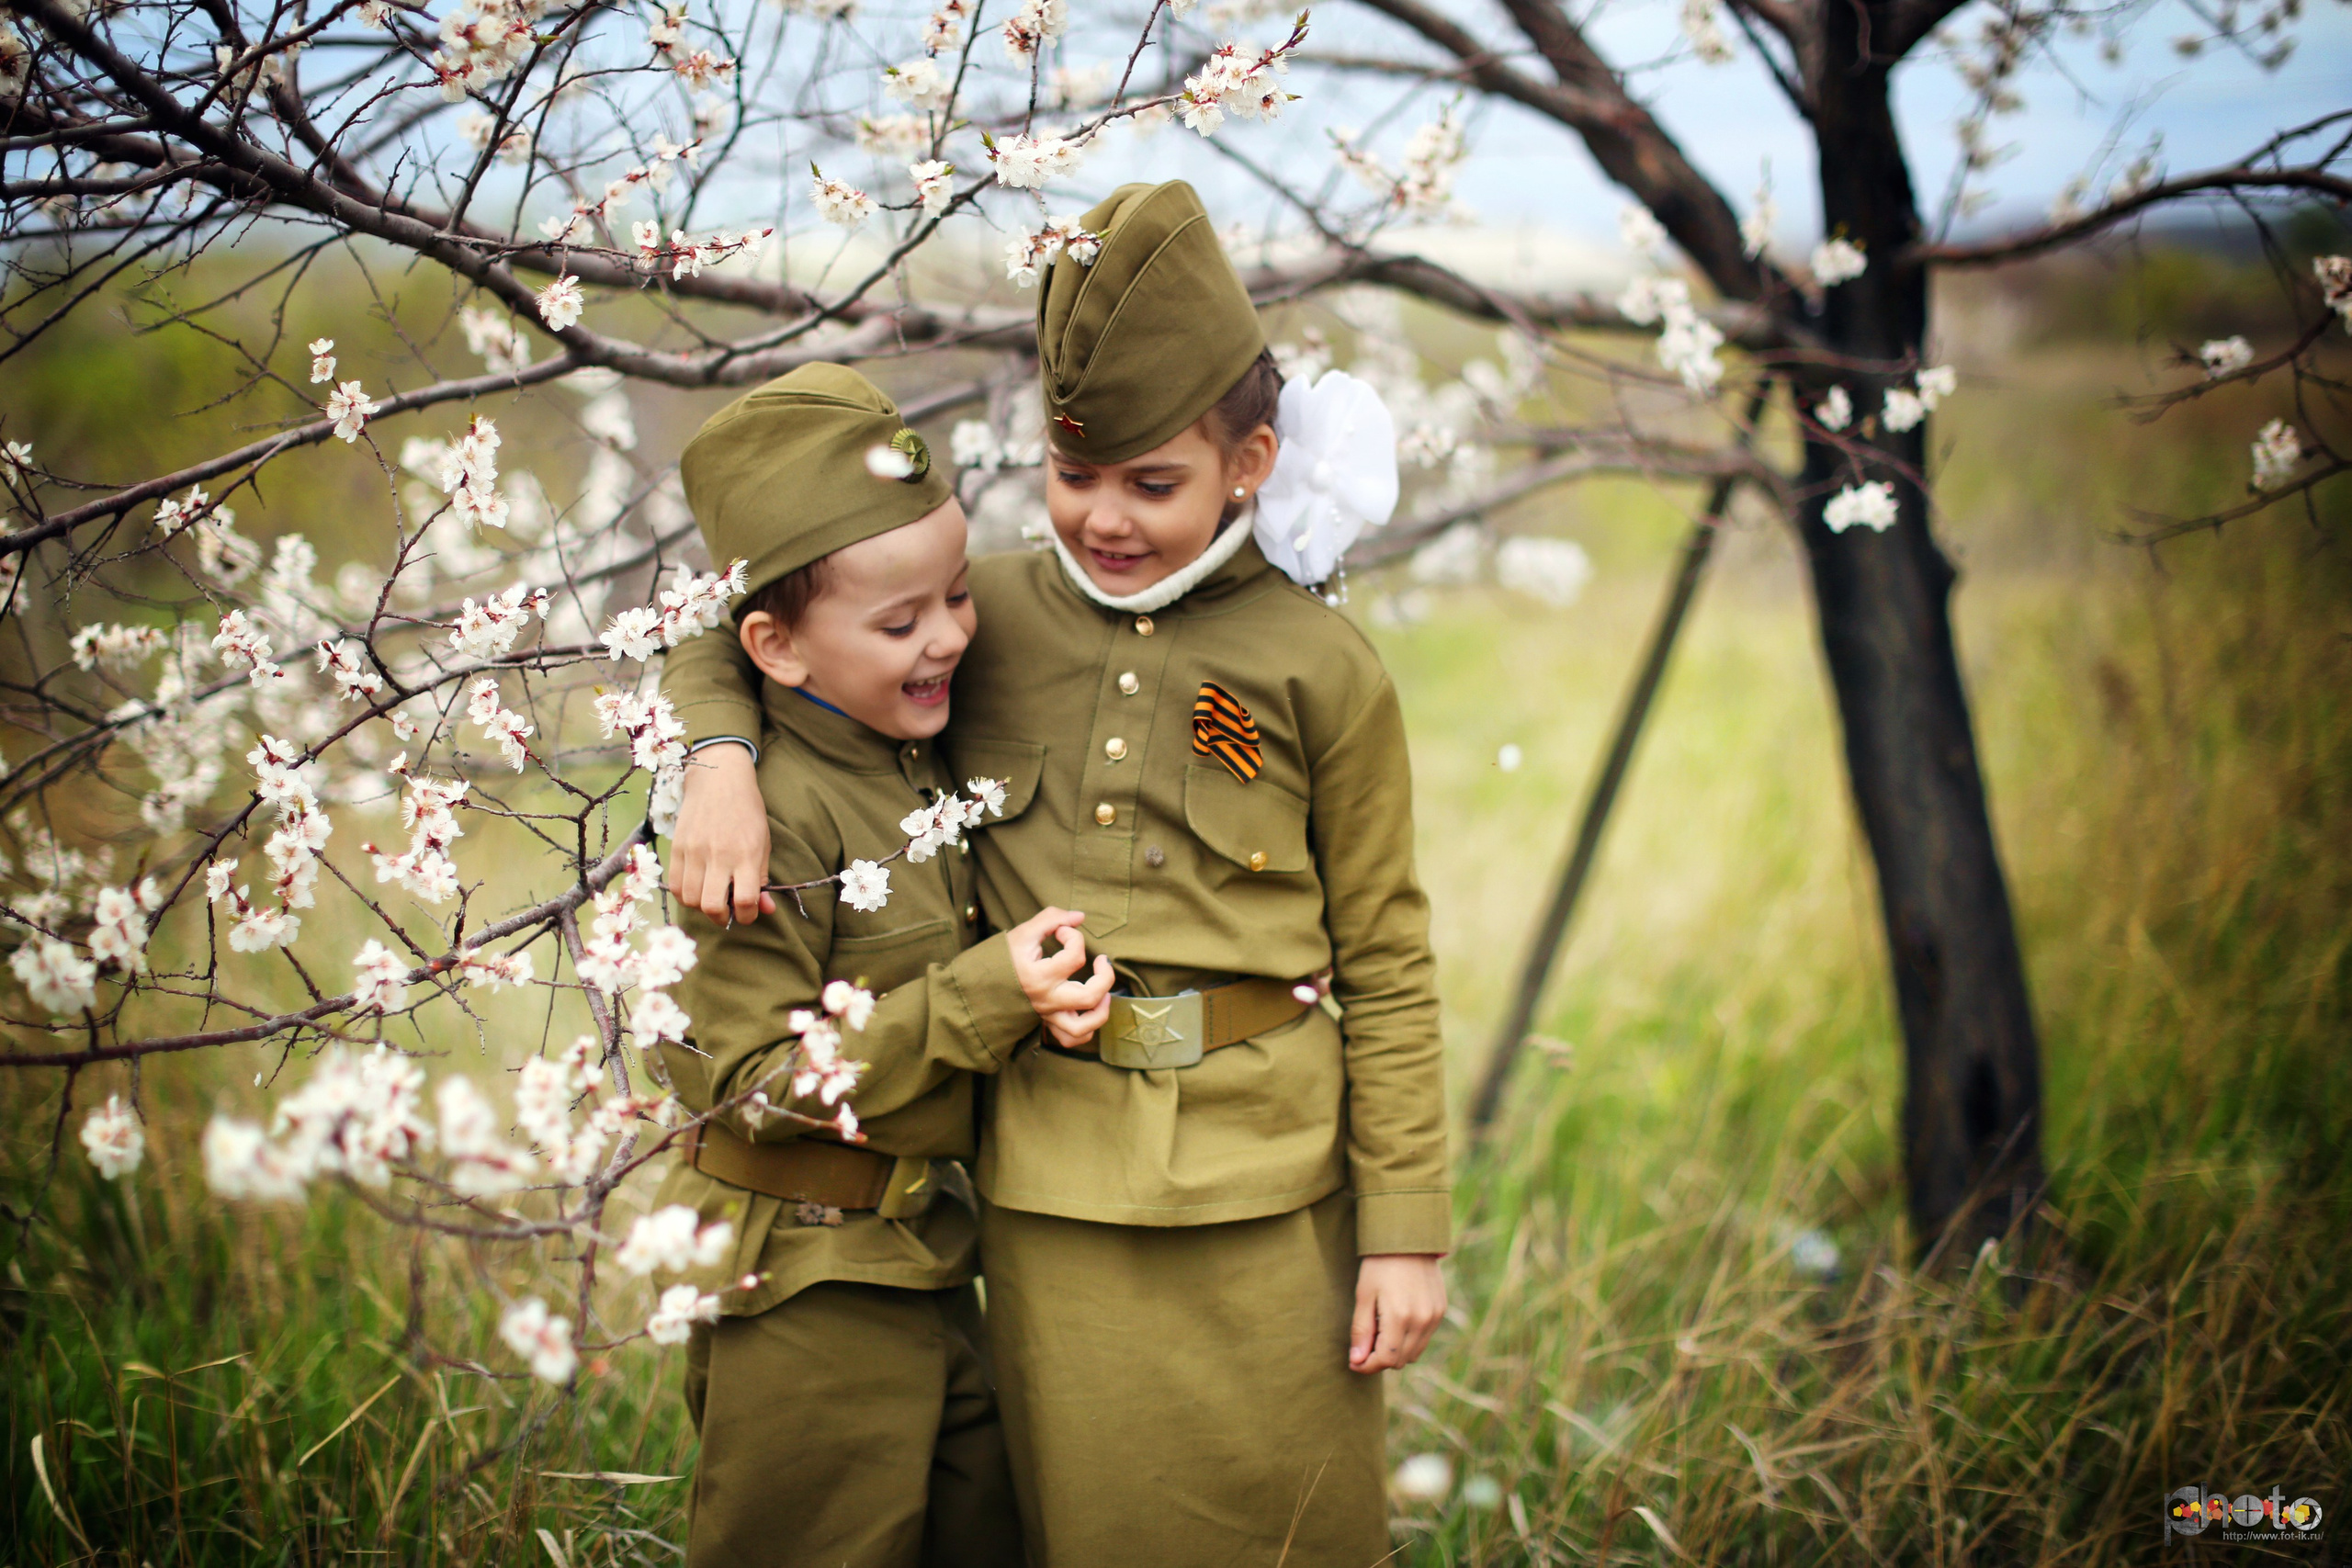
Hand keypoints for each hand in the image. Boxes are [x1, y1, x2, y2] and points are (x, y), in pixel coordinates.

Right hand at [668, 742, 773, 924]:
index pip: (745, 900)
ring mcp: (695, 852)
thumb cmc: (747, 812)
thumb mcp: (763, 843)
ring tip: (711, 897)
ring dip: (702, 907)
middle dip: (722, 917)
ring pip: (691, 900)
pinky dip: (685, 895)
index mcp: (746, 854)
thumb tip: (767, 909)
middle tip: (727, 911)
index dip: (748, 916)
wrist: (718, 780)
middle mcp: (719, 855)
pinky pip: (675, 886)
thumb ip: (762, 878)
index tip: (748, 913)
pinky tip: (696, 888)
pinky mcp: (677, 847)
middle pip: (713, 906)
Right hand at [1005, 907, 1113, 1048]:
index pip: (1075, 957)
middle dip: (1105, 977)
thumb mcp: (1023, 933)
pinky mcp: (1046, 1022)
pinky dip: (1086, 1030)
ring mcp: (1047, 1014)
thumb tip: (1080, 916)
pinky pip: (1071, 1038)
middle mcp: (1046, 999)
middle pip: (1090, 997)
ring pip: (1083, 1028)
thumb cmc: (999, 958)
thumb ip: (1052, 919)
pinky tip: (1088, 1011)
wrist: (977, 987)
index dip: (1075, 936)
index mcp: (1039, 976)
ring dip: (1101, 1012)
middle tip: (1102, 961)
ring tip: (1104, 993)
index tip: (1063, 931)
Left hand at [1349, 1254, 1445, 1373]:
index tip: (1354, 1362)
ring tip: (1379, 1333)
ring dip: (1395, 1352)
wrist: (1408, 1239)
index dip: (1367, 1365)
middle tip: (1363, 1347)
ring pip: (1414, 1353)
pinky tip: (1395, 1324)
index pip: (1386, 1359)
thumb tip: (1357, 1360)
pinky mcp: (1440, 1311)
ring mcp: (1434, 1317)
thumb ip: (1361, 1331)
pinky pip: (1424, 1339)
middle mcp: (1421, 1320)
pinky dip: (1409, 1340)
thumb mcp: (1364, 1295)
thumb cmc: (1380, 1265)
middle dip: (1379, 1360)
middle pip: (1400, 1360)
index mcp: (1400, 1317)